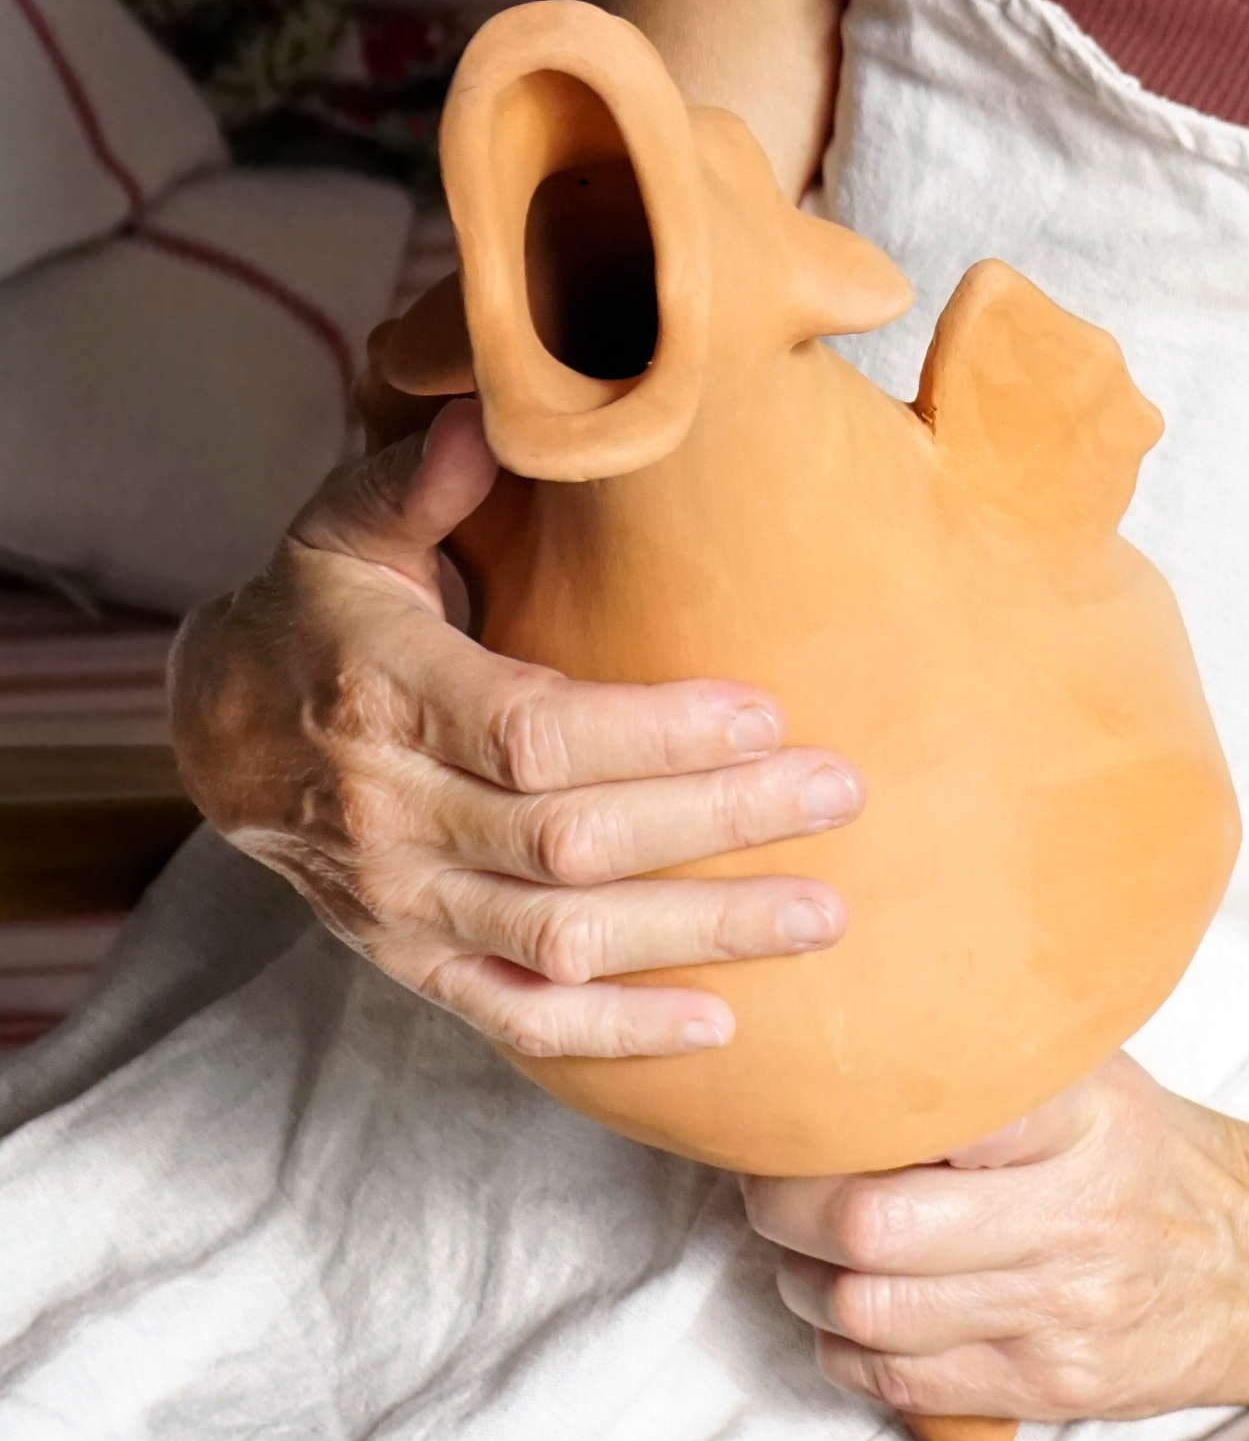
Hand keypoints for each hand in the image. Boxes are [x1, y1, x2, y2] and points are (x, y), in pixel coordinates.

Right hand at [167, 397, 865, 1061]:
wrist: (217, 732)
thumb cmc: (318, 609)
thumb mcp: (345, 527)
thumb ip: (424, 476)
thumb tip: (498, 409)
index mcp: (385, 693)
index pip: (536, 731)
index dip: (655, 733)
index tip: (767, 711)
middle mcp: (390, 814)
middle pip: (571, 841)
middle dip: (717, 821)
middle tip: (840, 791)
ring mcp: (399, 905)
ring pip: (563, 941)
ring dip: (700, 931)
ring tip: (823, 911)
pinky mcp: (412, 964)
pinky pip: (519, 1017)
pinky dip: (618, 1032)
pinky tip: (720, 1023)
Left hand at [745, 1054, 1248, 1430]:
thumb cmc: (1160, 1156)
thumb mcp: (1104, 1079)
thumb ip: (1002, 1054)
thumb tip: (872, 1010)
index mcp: (1084, 1122)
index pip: (953, 1109)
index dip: (853, 1111)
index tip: (811, 1096)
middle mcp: (1070, 1219)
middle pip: (874, 1224)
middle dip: (790, 1205)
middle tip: (771, 1180)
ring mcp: (1057, 1314)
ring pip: (871, 1310)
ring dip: (804, 1282)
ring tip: (800, 1247)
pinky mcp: (1044, 1388)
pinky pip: (899, 1381)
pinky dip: (845, 1348)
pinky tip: (849, 1312)